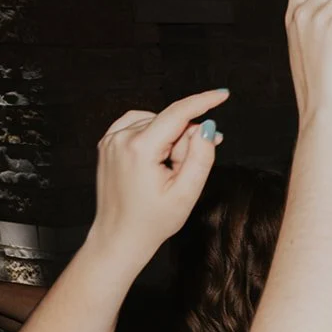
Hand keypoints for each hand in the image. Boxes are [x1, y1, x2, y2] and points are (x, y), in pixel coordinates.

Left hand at [91, 90, 229, 264]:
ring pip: (156, 123)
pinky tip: (158, 155)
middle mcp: (121, 138)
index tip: (223, 94)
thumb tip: (208, 127)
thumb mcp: (186, 193)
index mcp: (140, 149)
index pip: (178, 114)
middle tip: (181, 174)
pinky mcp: (107, 143)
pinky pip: (138, 124)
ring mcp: (111, 139)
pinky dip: (154, 134)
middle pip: (169, 122)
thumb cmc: (152, 221)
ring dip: (169, 140)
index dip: (203, 102)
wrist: (119, 237)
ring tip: (167, 170)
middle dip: (184, 141)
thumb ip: (201, 157)